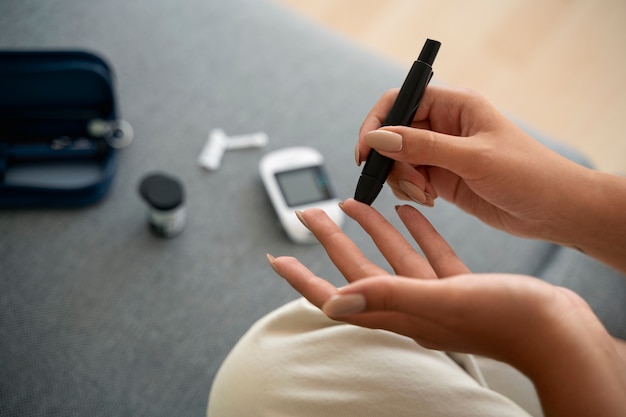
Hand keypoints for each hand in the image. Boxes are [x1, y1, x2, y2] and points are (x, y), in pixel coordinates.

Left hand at [268, 199, 625, 415]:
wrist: (559, 332)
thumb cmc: (505, 319)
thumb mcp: (443, 303)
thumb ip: (387, 298)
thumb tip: (333, 304)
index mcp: (400, 314)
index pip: (336, 298)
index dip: (303, 280)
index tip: (277, 259)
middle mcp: (412, 307)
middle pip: (358, 270)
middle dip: (331, 240)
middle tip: (308, 214)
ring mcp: (436, 296)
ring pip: (393, 256)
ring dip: (372, 230)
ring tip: (352, 203)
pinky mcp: (460, 285)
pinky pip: (428, 253)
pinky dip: (415, 232)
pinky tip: (407, 212)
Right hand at [356, 86, 596, 242]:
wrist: (555, 209)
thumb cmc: (527, 174)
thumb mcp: (472, 157)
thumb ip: (422, 147)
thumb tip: (378, 138)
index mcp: (455, 105)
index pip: (400, 101)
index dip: (377, 123)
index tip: (366, 152)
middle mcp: (445, 126)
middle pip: (394, 134)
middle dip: (392, 160)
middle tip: (411, 183)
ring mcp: (442, 153)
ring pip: (399, 160)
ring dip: (403, 179)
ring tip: (428, 194)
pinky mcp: (443, 178)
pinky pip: (410, 180)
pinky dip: (412, 191)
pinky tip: (432, 200)